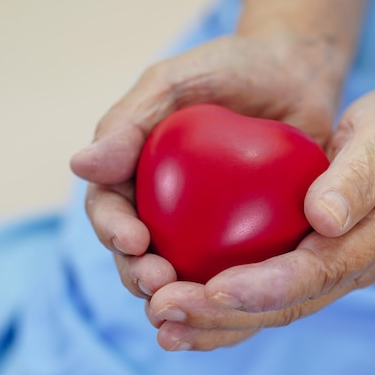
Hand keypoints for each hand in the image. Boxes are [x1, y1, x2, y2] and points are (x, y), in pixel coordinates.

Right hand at [69, 34, 342, 339]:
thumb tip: (80, 166)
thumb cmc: (231, 70)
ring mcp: (206, 228)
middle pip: (141, 253)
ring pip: (185, 272)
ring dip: (182, 294)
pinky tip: (243, 304)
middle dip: (142, 274)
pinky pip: (239, 270)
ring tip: (193, 303)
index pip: (111, 209)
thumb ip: (129, 121)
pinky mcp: (250, 239)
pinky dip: (235, 290)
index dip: (113, 230)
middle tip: (160, 283)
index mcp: (136, 173)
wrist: (294, 75)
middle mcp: (165, 207)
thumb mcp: (175, 82)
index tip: (134, 241)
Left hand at [146, 90, 374, 350]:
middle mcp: (349, 269)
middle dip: (222, 315)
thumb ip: (360, 175)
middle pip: (285, 305)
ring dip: (214, 323)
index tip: (213, 288)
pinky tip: (182, 308)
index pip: (315, 272)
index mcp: (374, 241)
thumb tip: (323, 218)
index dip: (265, 286)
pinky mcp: (306, 263)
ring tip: (162, 322)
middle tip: (164, 309)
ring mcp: (328, 272)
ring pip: (269, 311)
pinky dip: (221, 308)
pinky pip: (263, 294)